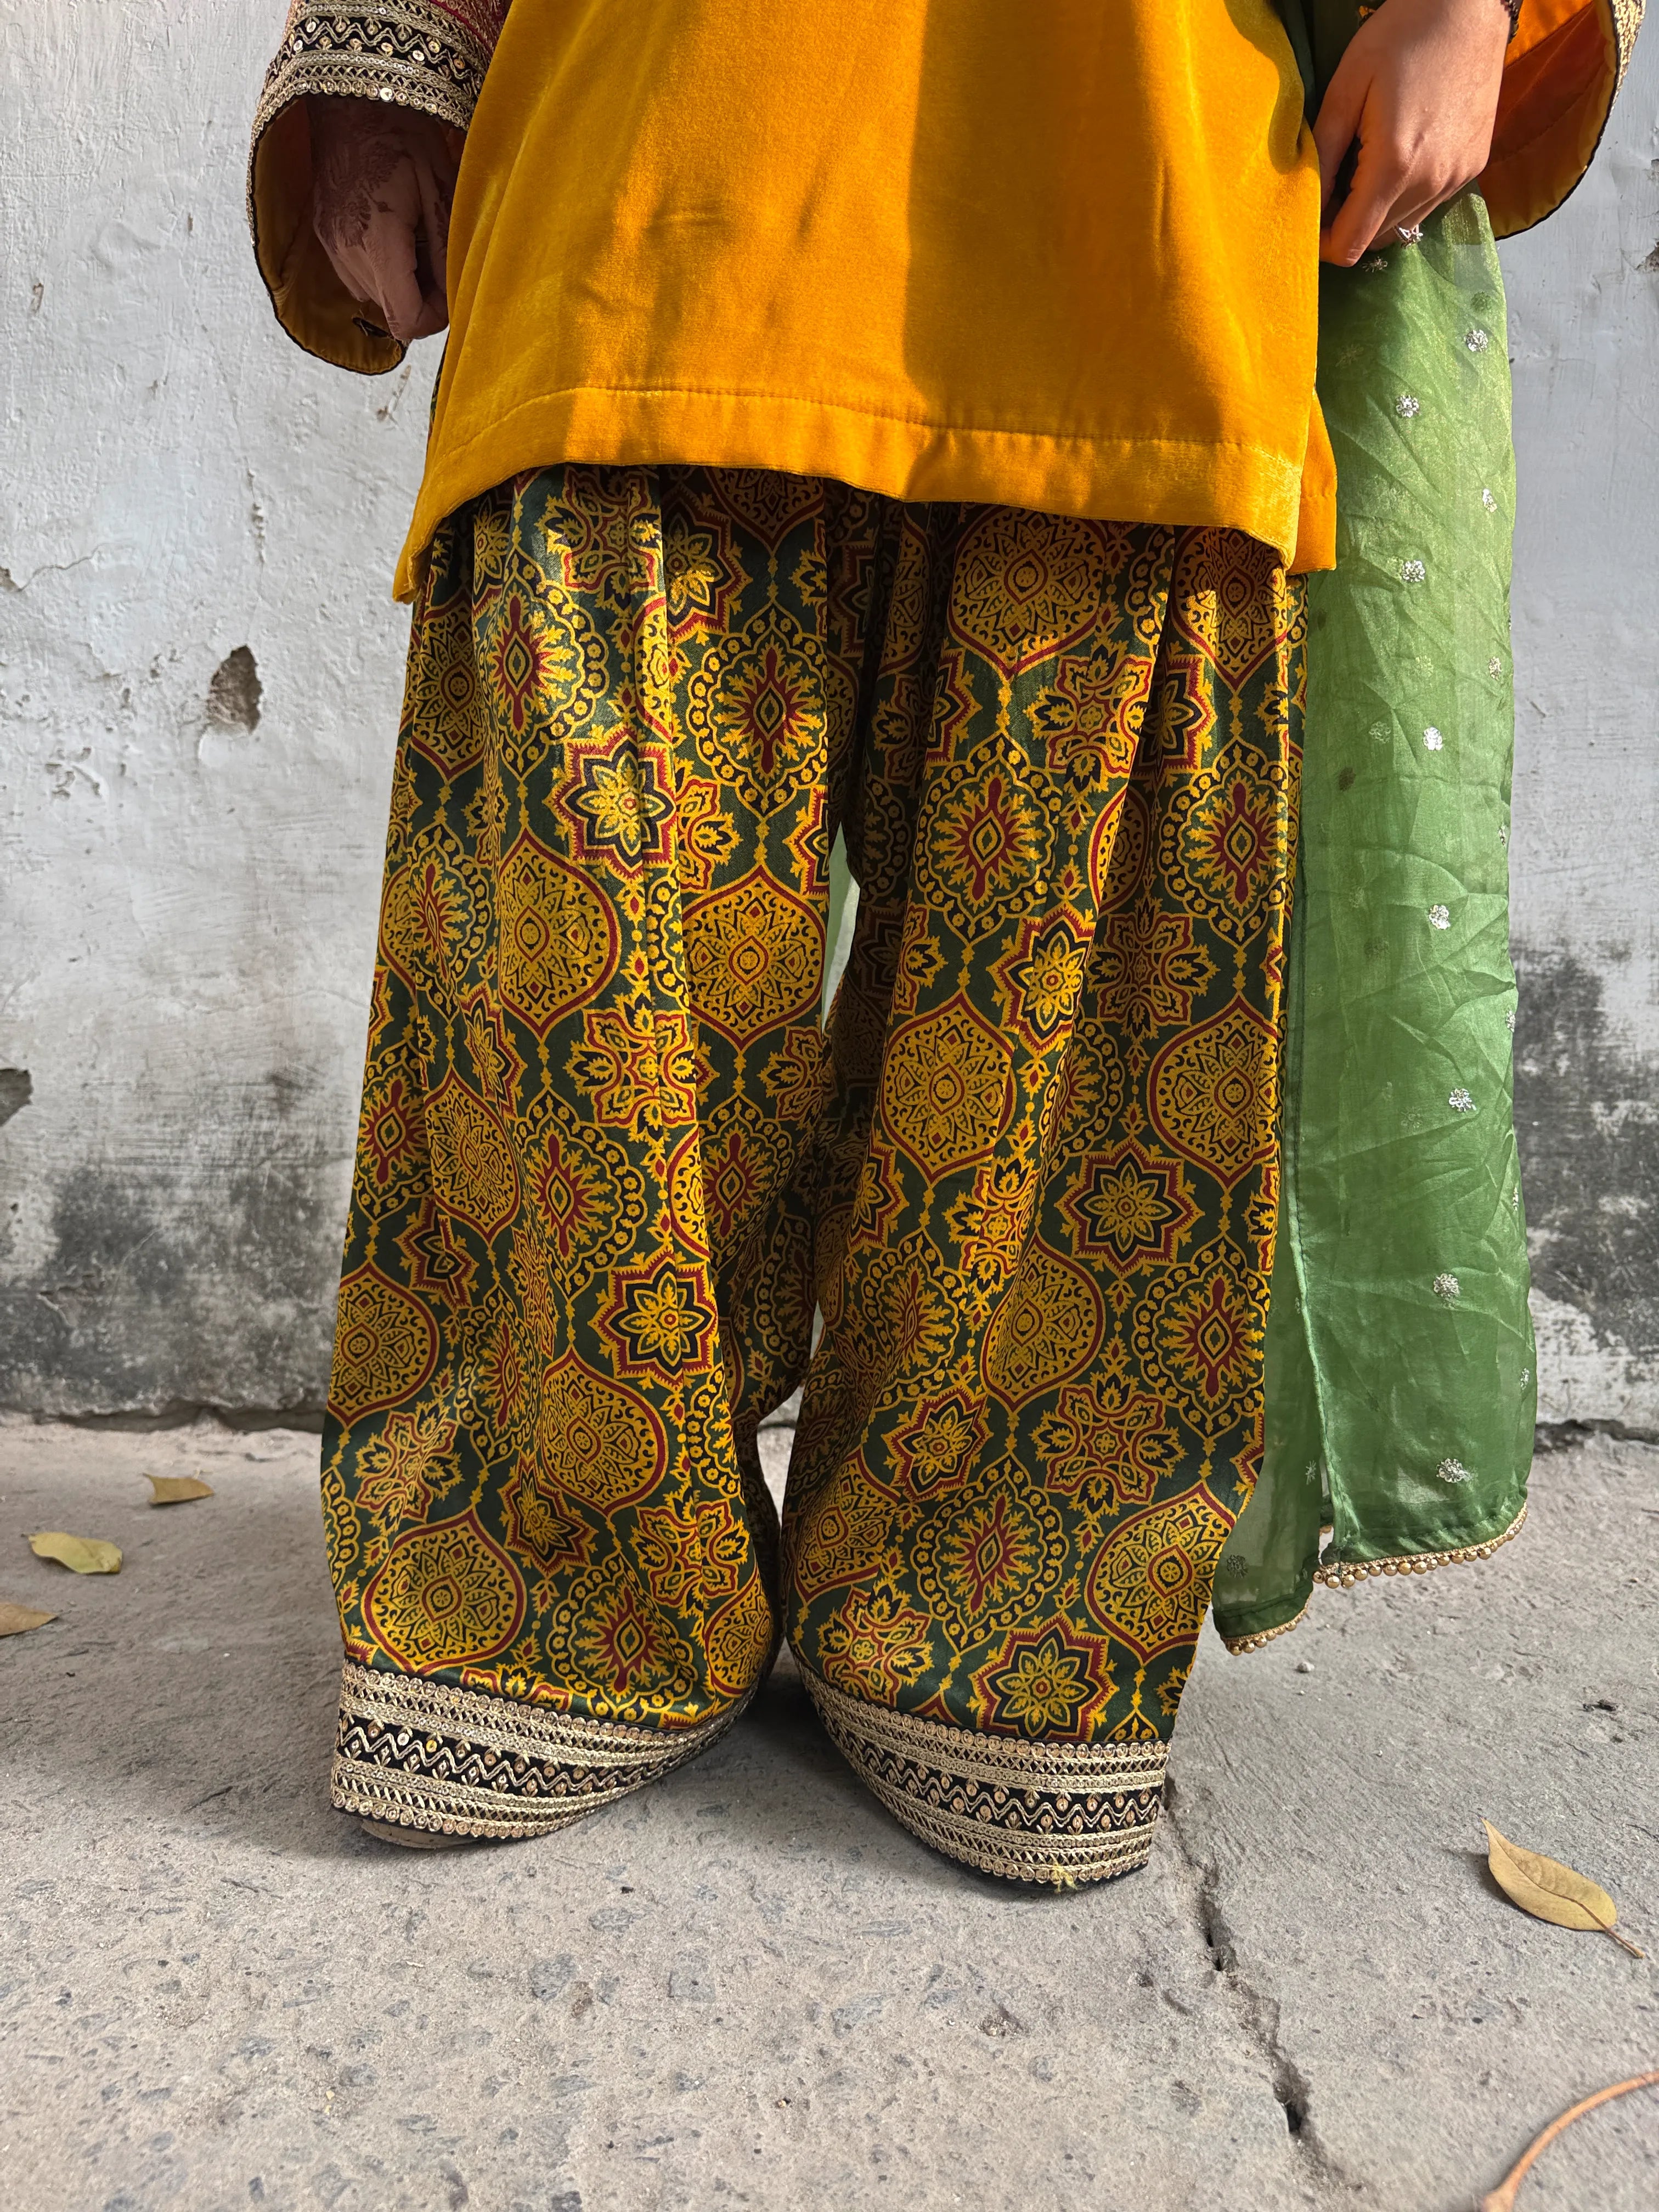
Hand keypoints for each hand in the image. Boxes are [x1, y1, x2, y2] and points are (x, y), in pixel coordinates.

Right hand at [308, 95, 461, 341]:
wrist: (352, 99)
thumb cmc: (403, 136)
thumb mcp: (440, 193)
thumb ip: (445, 254)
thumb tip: (454, 300)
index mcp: (378, 242)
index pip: (407, 321)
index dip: (436, 317)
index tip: (451, 290)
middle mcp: (347, 253)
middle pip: (392, 313)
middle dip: (421, 297)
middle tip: (437, 255)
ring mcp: (331, 246)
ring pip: (375, 297)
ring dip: (400, 282)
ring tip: (414, 238)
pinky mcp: (324, 236)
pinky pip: (358, 275)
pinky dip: (381, 267)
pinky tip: (392, 231)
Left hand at [1314, 0, 1510, 264]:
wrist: (1469, 6)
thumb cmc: (1402, 36)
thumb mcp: (1347, 89)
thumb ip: (1325, 153)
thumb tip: (1307, 204)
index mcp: (1394, 167)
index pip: (1350, 246)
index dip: (1323, 244)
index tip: (1312, 221)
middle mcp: (1431, 183)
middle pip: (1375, 240)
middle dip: (1348, 225)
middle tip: (1336, 186)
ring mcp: (1457, 177)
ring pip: (1403, 226)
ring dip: (1378, 213)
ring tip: (1367, 168)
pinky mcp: (1474, 166)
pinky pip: (1429, 204)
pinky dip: (1406, 197)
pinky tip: (1402, 156)